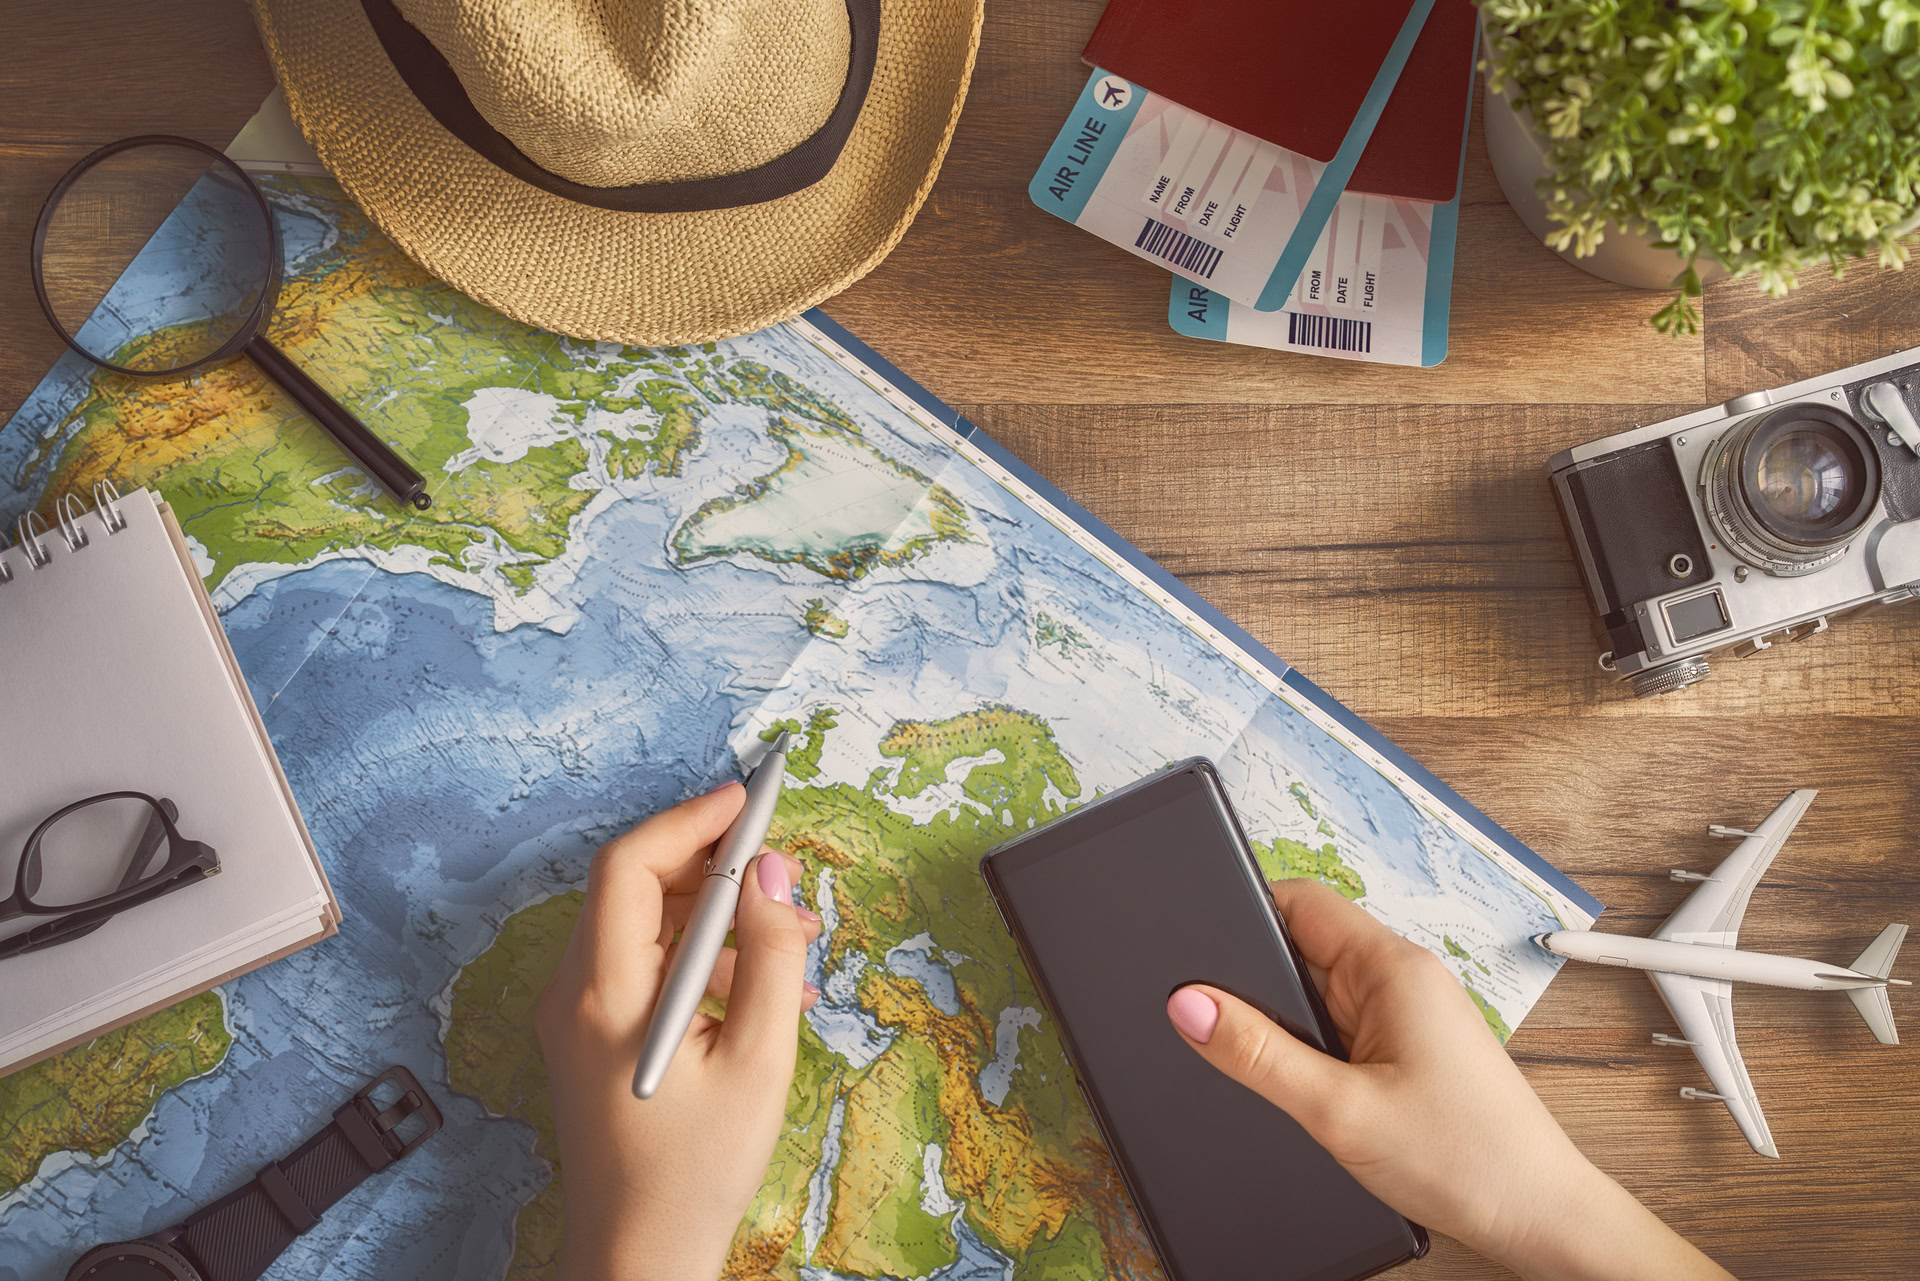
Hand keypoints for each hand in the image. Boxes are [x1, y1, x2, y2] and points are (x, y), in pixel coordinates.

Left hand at [535, 783, 819, 1280]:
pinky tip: (759, 991)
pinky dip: (700, 959)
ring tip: (789, 944)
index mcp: (605, 993)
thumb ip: (769, 955)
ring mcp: (578, 1016)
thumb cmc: (695, 1172)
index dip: (689, 822)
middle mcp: (576, 993)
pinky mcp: (592, 1037)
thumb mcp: (759, 1058)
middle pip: (634, 887)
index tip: (747, 800)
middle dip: (711, 865)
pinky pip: (644, 967)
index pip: (630, 866)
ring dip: (714, 916)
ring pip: (645, 926)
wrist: (640, 1256)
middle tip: (778, 870)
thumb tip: (771, 874)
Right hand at [1165, 879, 1733, 1280]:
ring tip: (1283, 1072)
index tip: (1197, 946)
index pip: (1301, 900)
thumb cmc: (1466, 1159)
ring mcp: (1405, 1014)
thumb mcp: (1338, 1110)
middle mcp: (1401, 979)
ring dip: (1288, 1024)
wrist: (1538, 1217)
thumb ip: (1257, 1055)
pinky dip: (1312, 1051)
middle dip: (1257, 982)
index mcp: (1392, 967)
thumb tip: (1189, 1006)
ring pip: (1316, 992)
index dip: (1243, 912)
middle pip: (1302, 946)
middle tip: (1230, 1032)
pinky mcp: (1406, 1048)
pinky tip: (1310, 1089)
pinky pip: (1338, 1028)